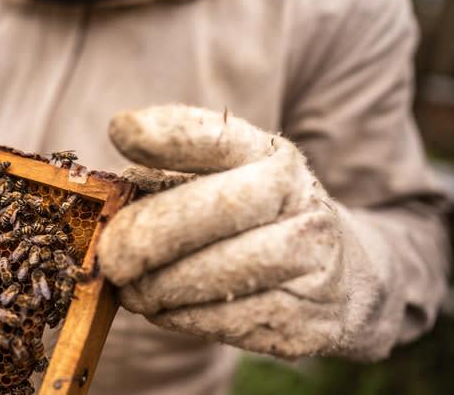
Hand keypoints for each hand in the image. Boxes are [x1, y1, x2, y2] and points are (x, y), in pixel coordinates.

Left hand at [97, 104, 395, 358]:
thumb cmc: (257, 224)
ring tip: (129, 289)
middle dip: (152, 234)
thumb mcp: (226, 186)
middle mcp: (302, 200)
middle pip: (221, 208)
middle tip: (109, 256)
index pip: (221, 136)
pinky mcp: (307, 320)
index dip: (170, 134)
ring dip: (160, 285)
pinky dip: (182, 317)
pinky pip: (229, 322)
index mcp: (273, 157)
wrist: (344, 282)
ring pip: (223, 273)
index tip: (121, 131)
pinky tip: (162, 309)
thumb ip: (169, 178)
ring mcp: (313, 262)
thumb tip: (109, 192)